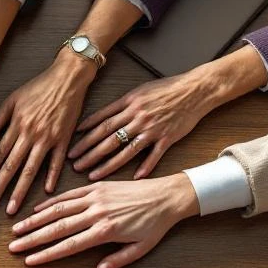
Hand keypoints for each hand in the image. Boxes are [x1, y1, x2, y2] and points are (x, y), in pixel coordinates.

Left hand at [0, 54, 95, 213]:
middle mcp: (30, 134)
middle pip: (11, 166)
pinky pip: (56, 162)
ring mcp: (48, 138)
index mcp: (16, 125)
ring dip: (20, 190)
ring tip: (12, 208)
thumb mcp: (12, 99)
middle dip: (0, 188)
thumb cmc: (38, 87)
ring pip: (30, 169)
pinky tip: (46, 192)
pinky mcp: (64, 139)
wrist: (67, 77)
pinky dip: (51, 177)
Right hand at [8, 174, 198, 267]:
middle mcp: (97, 212)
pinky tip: (36, 210)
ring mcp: (95, 197)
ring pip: (58, 209)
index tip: (30, 262)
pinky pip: (68, 194)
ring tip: (17, 229)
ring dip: (35, 219)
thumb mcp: (142, 248)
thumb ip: (118, 261)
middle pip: (57, 227)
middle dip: (32, 238)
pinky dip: (50, 202)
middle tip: (13, 247)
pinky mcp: (96, 186)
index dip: (47, 254)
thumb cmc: (156, 225)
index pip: (70, 245)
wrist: (168, 195)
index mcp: (107, 231)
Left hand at [71, 72, 213, 179]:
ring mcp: (152, 128)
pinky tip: (133, 179)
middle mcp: (138, 117)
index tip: (72, 148)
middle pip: (108, 138)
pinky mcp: (167, 138)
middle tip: (75, 165)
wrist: (195, 89)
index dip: (85, 136)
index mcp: (129, 104)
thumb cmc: (167, 89)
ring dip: (107, 164)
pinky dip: (144, 168)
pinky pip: (153, 156)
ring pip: (125, 150)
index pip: (101, 122)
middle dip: (89, 153)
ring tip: (93, 175)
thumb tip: (101, 117)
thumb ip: (121, 105)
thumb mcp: (139, 91)